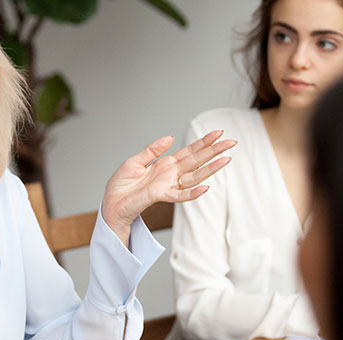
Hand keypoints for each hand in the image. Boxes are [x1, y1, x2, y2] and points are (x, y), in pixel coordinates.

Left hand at [102, 130, 235, 242]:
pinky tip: (206, 187)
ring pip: (194, 177)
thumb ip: (152, 150)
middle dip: (214, 151)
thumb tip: (170, 137)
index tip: (218, 133)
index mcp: (165, 165)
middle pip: (197, 161)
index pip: (189, 152)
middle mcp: (170, 175)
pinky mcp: (160, 196)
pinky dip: (192, 193)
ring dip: (211, 169)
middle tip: (231, 142)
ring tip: (227, 160)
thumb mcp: (135, 161)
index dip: (203, 142)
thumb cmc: (121, 186)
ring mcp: (168, 186)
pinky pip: (180, 195)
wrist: (111, 204)